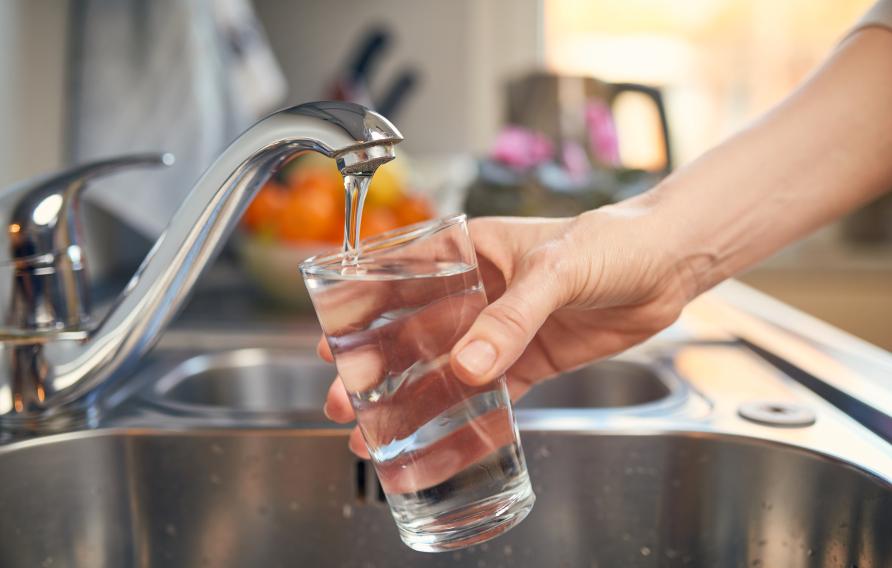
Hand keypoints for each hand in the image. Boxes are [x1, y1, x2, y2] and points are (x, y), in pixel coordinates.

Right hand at [320, 205, 695, 456]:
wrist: (667, 265)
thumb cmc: (611, 242)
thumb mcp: (556, 270)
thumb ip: (512, 316)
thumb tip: (469, 365)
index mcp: (471, 252)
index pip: (403, 278)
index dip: (363, 310)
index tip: (333, 340)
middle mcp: (479, 291)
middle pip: (415, 331)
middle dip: (378, 366)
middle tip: (346, 399)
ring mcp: (502, 328)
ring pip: (446, 367)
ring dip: (413, 397)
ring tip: (379, 429)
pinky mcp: (530, 359)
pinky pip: (491, 392)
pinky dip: (466, 415)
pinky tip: (440, 436)